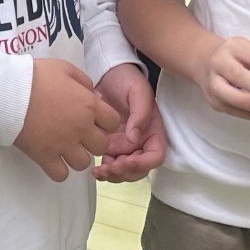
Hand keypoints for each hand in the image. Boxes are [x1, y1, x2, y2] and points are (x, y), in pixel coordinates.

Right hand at [14, 58, 119, 181]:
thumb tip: (96, 97)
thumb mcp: (65, 68)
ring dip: (77, 157)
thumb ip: (84, 82)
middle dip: (93, 142)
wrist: (8, 90)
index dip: (105, 122)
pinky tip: (52, 159)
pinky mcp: (45, 157)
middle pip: (102, 146)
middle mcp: (81, 127)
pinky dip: (59, 170)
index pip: (114, 123)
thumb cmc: (36, 76)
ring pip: (84, 164)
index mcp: (89, 105)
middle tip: (80, 136)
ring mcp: (64, 144)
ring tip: (65, 148)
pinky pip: (61, 175)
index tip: (94, 120)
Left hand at [93, 62, 166, 181]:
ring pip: (123, 171)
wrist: (107, 73)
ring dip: (113, 175)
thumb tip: (134, 138)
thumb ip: (140, 113)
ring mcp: (124, 145)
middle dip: (124, 173)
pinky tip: (94, 166)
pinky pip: (109, 164)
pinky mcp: (110, 144)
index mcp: (152, 131)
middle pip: (139, 169)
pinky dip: (103, 170)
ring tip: (99, 170)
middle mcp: (140, 142)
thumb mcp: (138, 91)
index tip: (127, 161)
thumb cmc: (127, 79)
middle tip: (109, 168)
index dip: (143, 164)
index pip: (155, 156)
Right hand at [197, 36, 249, 119]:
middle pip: (238, 74)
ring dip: (245, 101)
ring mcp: (212, 80)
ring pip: (225, 92)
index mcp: (236, 46)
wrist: (207, 62)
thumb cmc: (240, 58)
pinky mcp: (211, 98)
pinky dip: (242, 113)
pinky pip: (226, 107)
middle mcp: (220, 61)